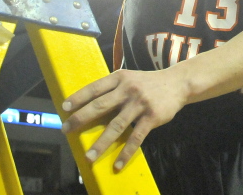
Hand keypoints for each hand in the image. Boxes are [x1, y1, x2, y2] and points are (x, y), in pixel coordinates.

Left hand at [60, 68, 188, 170]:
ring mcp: (140, 104)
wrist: (178, 83)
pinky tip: (118, 164)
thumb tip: (89, 105)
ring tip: (89, 156)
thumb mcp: (130, 78)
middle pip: (100, 106)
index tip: (64, 108)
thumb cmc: (148, 83)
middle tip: (66, 130)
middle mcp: (128, 90)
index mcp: (120, 78)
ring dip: (101, 143)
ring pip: (116, 126)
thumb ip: (113, 88)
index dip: (79, 98)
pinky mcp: (152, 117)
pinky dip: (126, 152)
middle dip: (81, 119)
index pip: (95, 88)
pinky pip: (136, 138)